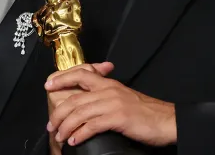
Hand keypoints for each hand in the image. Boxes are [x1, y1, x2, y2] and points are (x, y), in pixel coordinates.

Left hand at [46, 63, 175, 147]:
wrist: (166, 120)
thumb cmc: (145, 112)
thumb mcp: (122, 97)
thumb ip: (105, 96)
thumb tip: (86, 105)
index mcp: (108, 83)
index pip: (80, 73)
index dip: (62, 78)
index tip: (48, 85)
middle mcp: (108, 90)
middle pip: (74, 98)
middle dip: (59, 113)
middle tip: (51, 125)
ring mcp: (112, 103)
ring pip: (79, 112)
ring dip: (66, 126)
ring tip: (60, 136)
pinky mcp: (118, 117)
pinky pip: (92, 125)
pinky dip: (80, 134)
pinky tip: (75, 140)